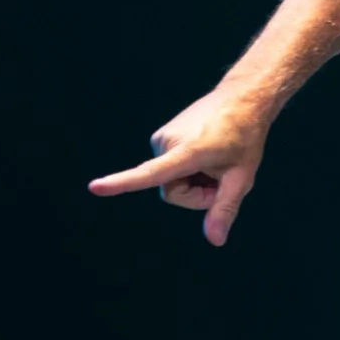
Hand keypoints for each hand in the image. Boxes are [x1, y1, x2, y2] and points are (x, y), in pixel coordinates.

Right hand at [88, 88, 272, 245]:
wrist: (241, 98)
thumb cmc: (245, 137)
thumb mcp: (242, 176)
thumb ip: (225, 208)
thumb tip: (214, 241)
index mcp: (187, 151)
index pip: (151, 174)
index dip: (122, 183)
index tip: (94, 187)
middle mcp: (167, 143)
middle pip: (174, 192)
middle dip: (197, 193)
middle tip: (222, 173)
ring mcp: (161, 138)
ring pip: (170, 181)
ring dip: (194, 179)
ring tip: (215, 157)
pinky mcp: (159, 138)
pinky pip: (169, 168)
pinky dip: (188, 168)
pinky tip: (206, 152)